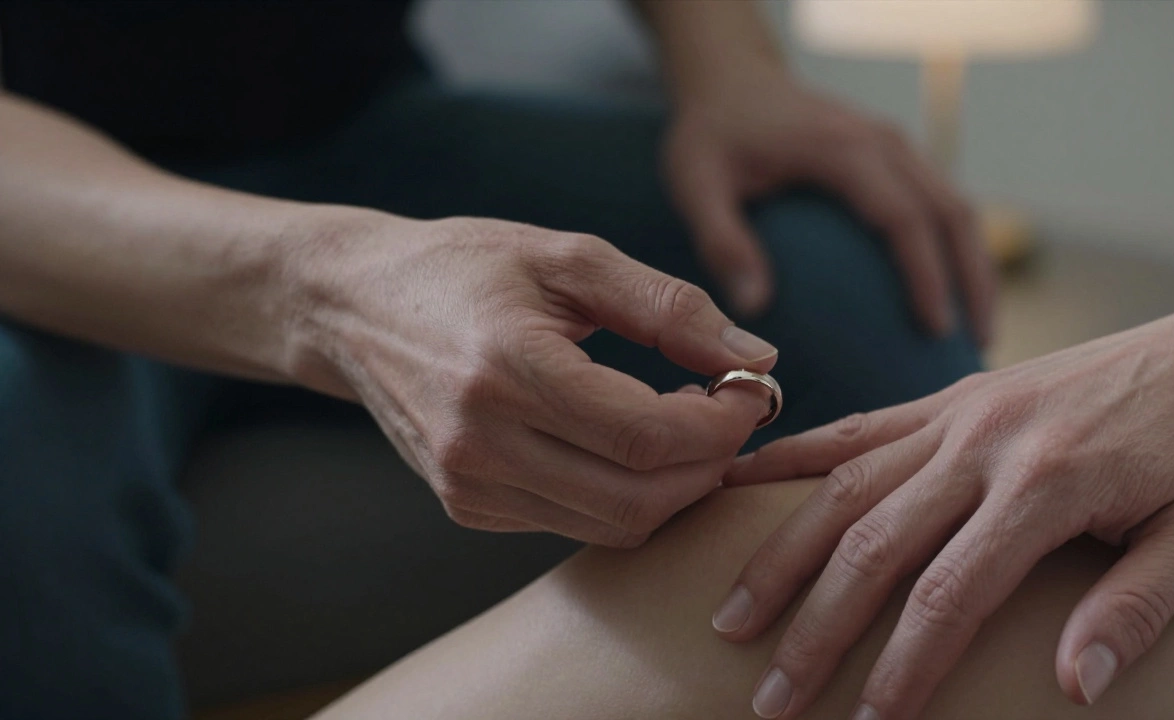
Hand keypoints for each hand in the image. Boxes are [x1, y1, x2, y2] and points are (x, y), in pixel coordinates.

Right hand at [285, 213, 778, 546]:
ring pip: (614, 526)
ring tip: (684, 424)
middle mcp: (481, 441)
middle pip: (639, 499)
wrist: (352, 307)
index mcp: (508, 366)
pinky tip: (628, 444)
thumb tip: (757, 360)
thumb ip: (669, 307)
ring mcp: (468, 485)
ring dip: (674, 487)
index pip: (645, 435)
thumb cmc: (465, 268)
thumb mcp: (569, 257)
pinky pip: (576, 524)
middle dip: (709, 465)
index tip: (749, 391)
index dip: (719, 424)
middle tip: (728, 413)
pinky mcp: (465, 506)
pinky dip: (625, 496)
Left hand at [663, 71, 994, 342]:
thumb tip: (754, 308)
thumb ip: (722, 241)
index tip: (935, 330)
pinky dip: (954, 251)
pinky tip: (946, 300)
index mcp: (843, 147)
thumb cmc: (711, 134)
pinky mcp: (895, 156)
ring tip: (975, 335)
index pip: (902, 215)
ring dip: (974, 269)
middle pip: (951, 212)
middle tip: (975, 348)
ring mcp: (895, 145)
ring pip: (957, 207)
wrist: (729, 78)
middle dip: (971, 282)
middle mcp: (883, 141)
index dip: (926, 274)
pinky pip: (940, 203)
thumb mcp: (695, 184)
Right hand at [716, 288, 1173, 718]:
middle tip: (772, 693)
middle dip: (815, 627)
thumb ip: (1130, 608)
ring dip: (782, 550)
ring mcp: (960, 411)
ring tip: (734, 608)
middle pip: (873, 542)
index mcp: (1047, 482)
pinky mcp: (952, 395)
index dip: (902, 664)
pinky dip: (795, 454)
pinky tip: (742, 478)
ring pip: (845, 482)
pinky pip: (860, 425)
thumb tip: (1072, 685)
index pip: (951, 592)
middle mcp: (985, 442)